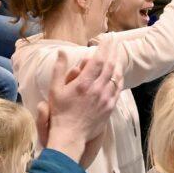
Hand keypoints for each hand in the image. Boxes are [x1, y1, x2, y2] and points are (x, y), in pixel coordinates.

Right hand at [38, 38, 123, 167]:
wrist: (70, 135)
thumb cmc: (60, 112)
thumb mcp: (55, 89)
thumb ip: (59, 69)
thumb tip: (62, 51)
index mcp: (83, 83)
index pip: (98, 60)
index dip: (104, 46)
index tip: (107, 37)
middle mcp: (97, 89)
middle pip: (110, 65)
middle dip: (113, 50)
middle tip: (114, 40)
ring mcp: (105, 98)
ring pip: (116, 76)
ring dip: (118, 62)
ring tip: (117, 53)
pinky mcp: (110, 107)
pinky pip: (118, 89)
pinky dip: (119, 77)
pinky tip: (118, 72)